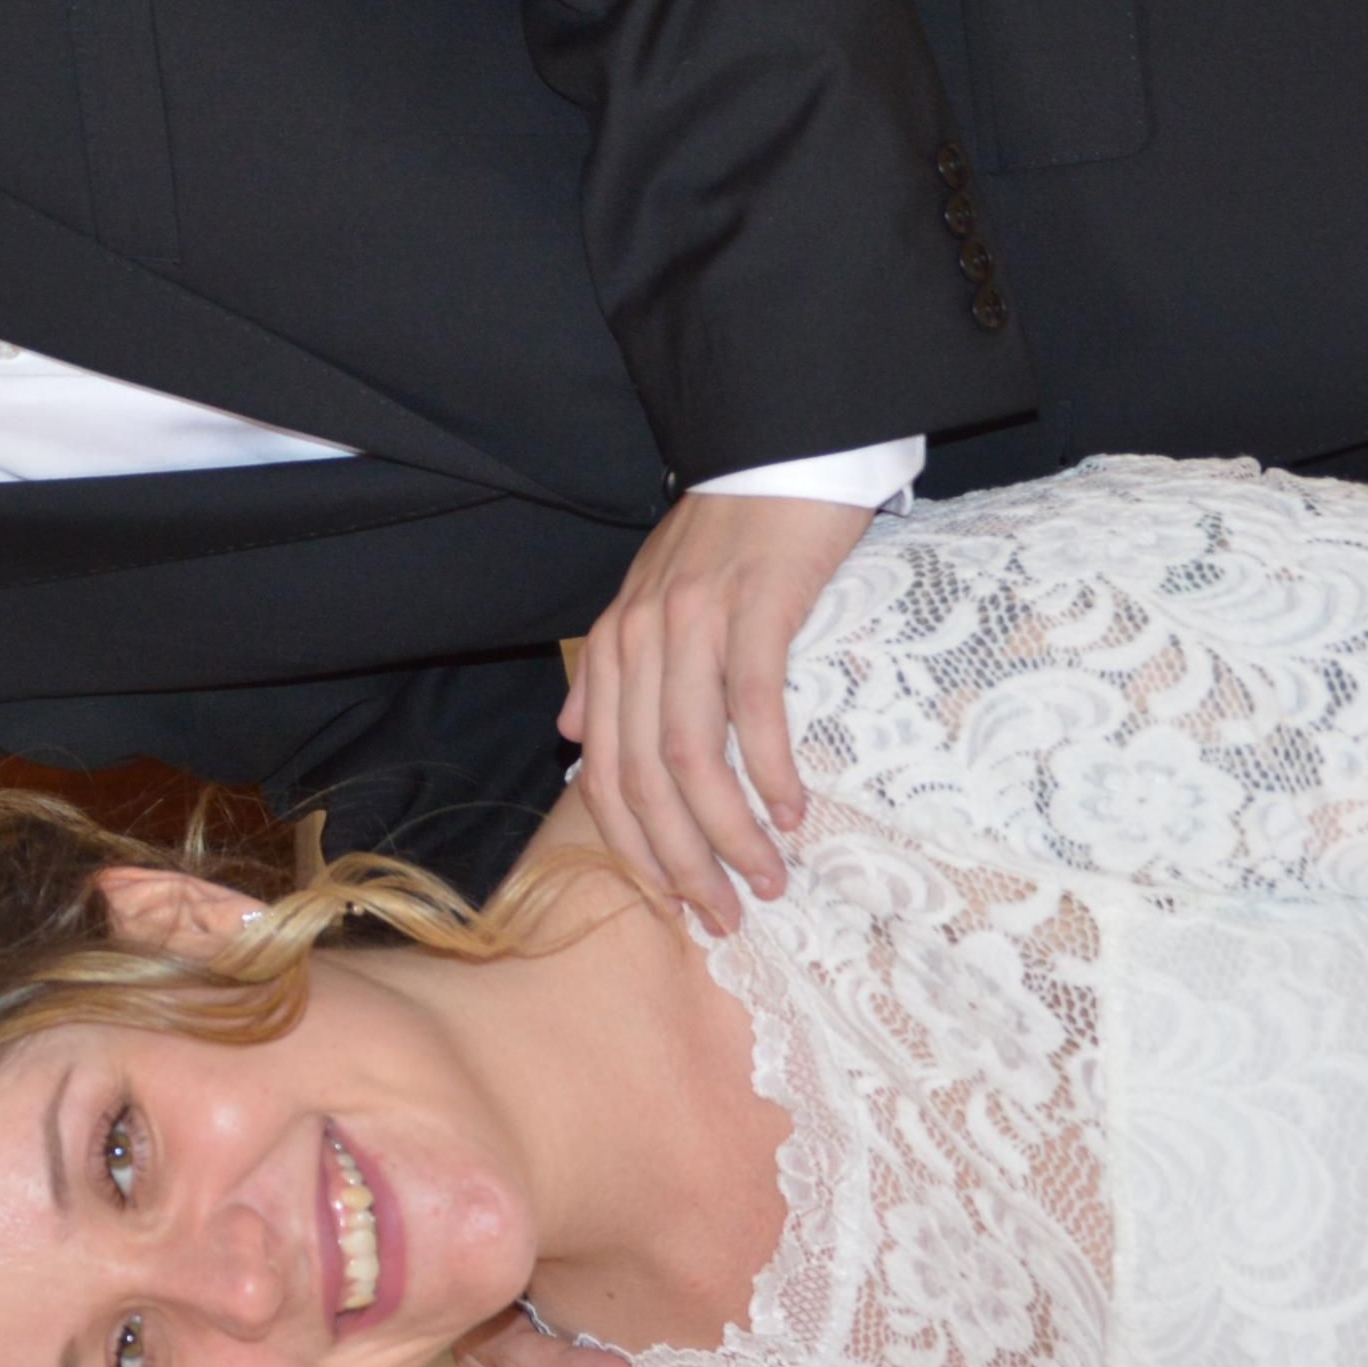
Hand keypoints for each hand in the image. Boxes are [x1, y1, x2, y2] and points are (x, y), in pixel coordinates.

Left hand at [558, 491, 870, 930]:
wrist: (777, 450)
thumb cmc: (726, 535)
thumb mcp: (650, 600)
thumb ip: (609, 672)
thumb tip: (573, 737)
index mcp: (611, 647)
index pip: (603, 774)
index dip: (634, 850)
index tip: (675, 906)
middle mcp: (639, 640)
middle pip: (643, 779)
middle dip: (680, 862)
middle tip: (726, 916)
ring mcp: (693, 623)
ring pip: (692, 756)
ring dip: (730, 832)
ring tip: (770, 879)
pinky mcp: (754, 607)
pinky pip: (752, 706)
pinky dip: (771, 769)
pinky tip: (794, 812)